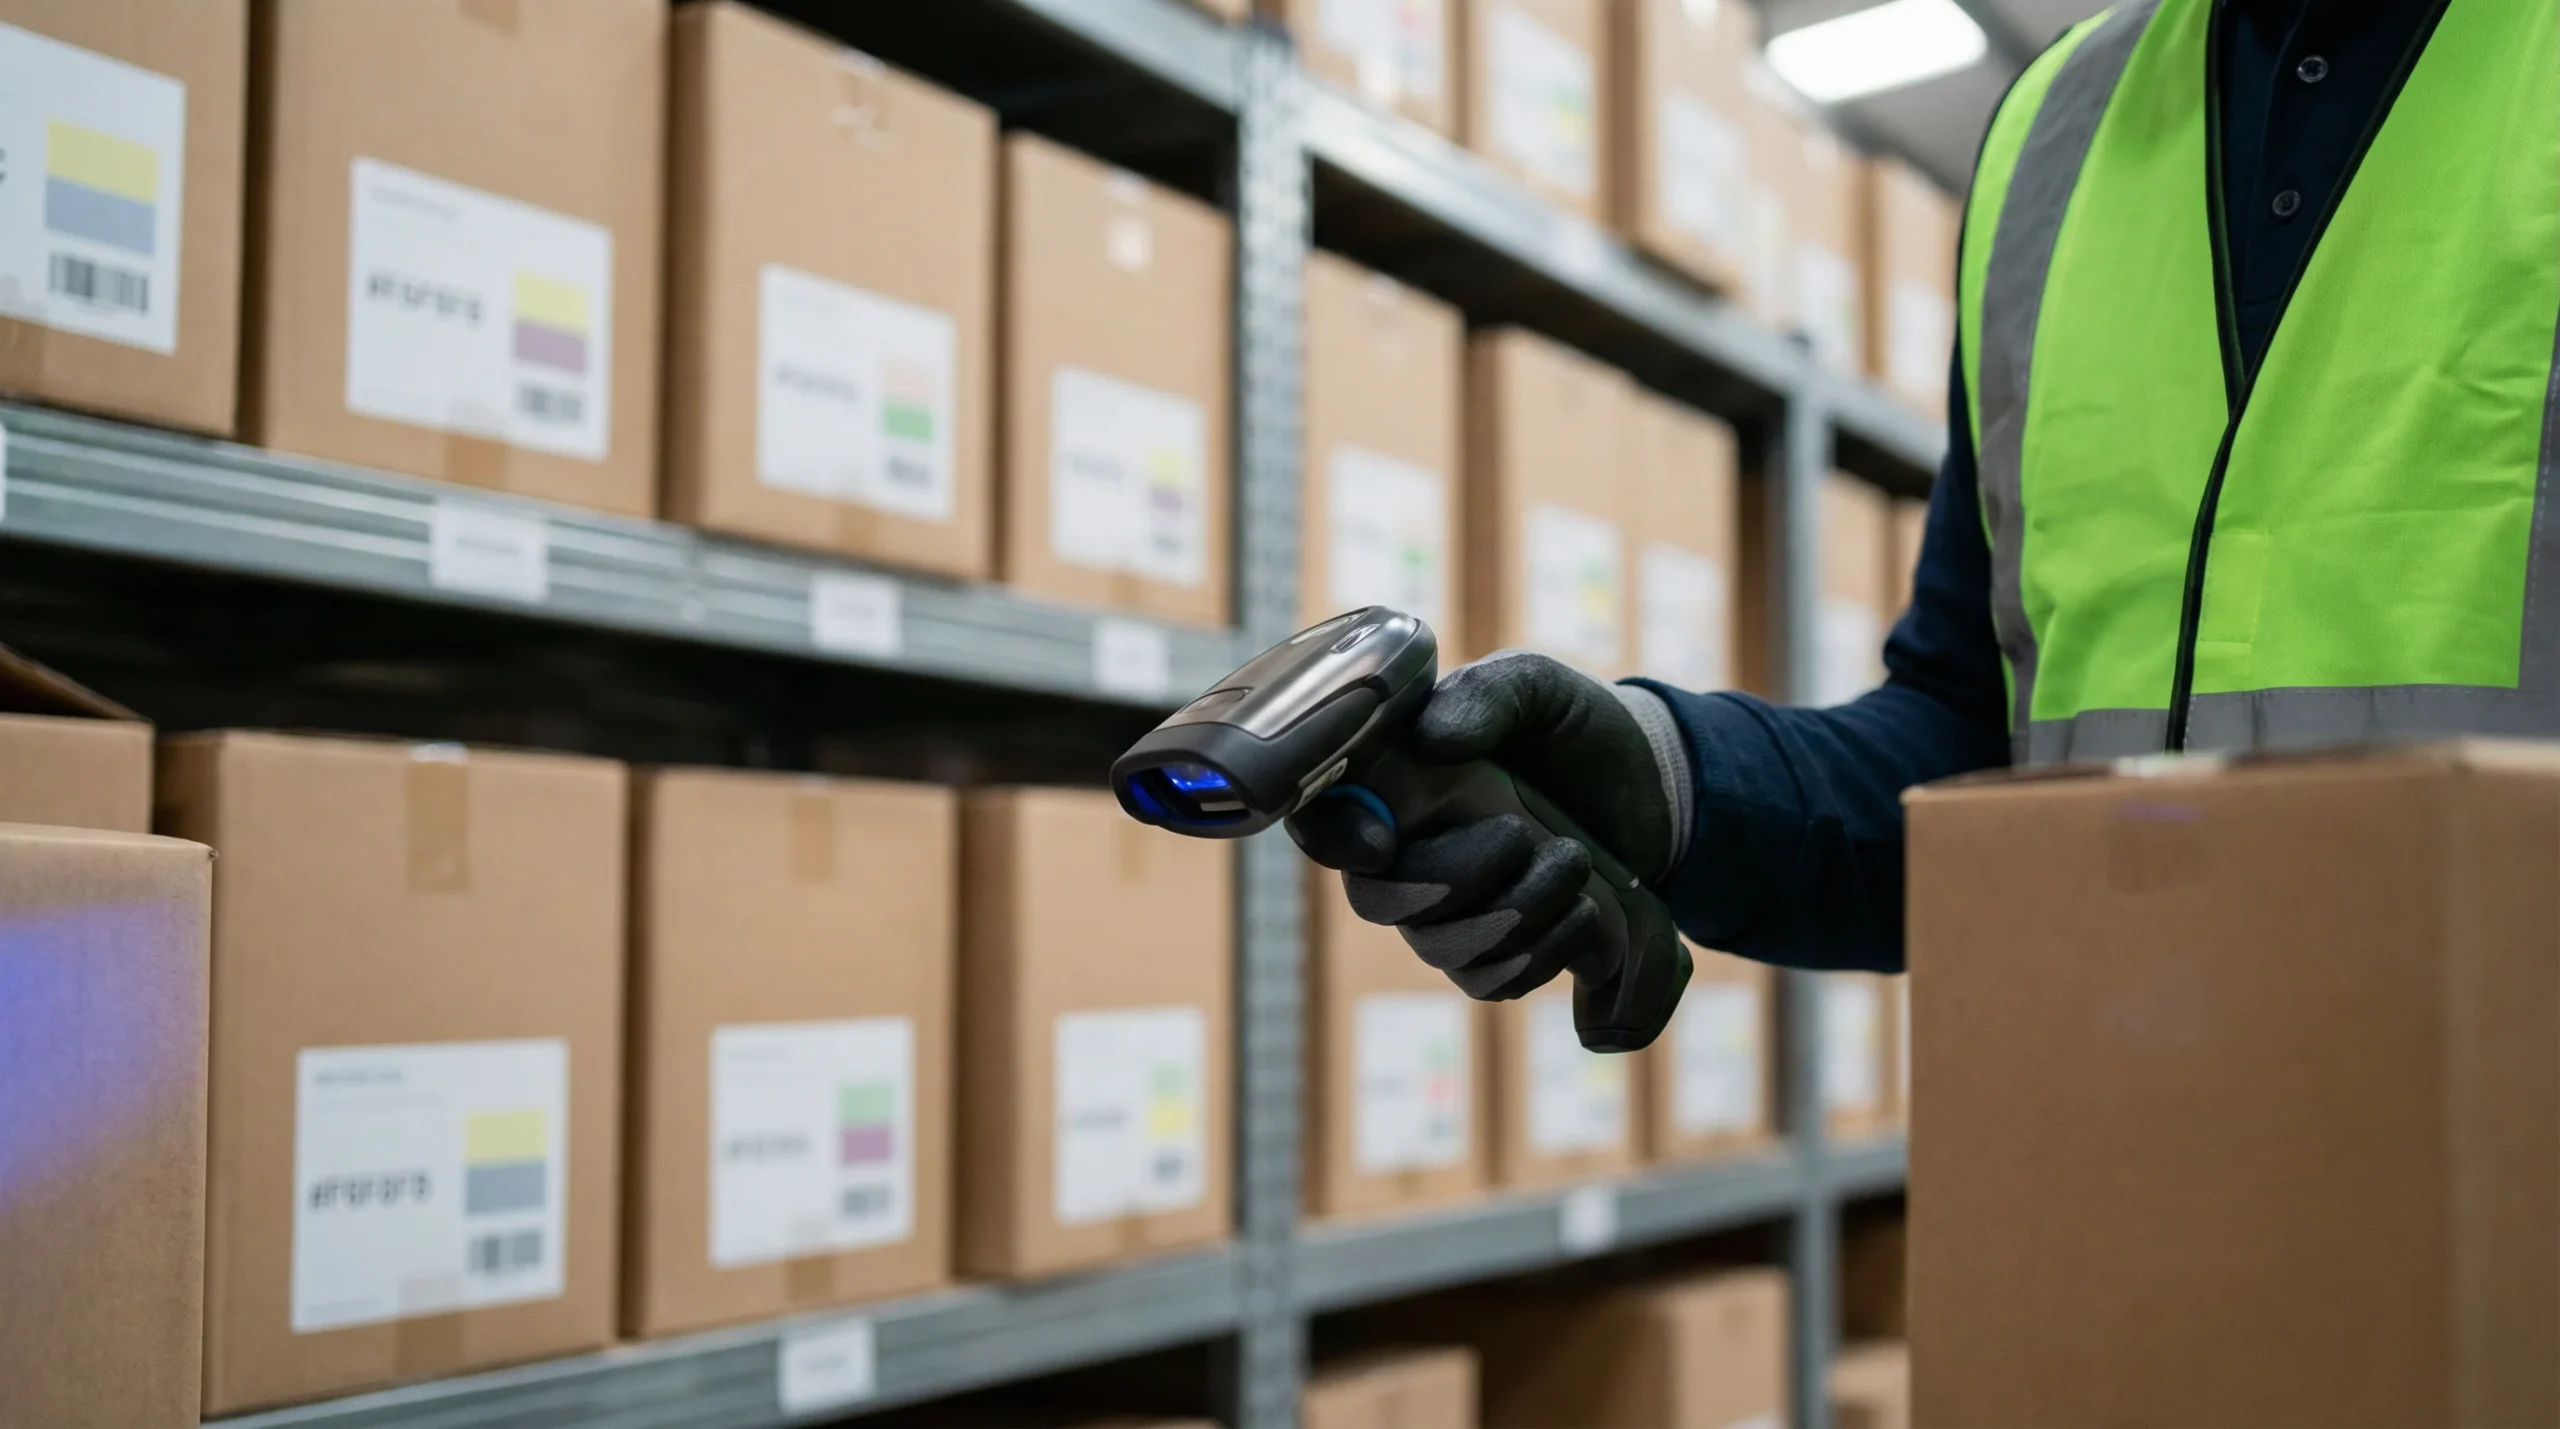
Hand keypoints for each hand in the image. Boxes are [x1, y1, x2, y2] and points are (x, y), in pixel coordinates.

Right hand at [1287, 651, 1684, 1000]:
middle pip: (1378, 900)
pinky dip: (1543, 952)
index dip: (1334, 838)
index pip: (1322, 817)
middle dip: (1456, 879)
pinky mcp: (1495, 951)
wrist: (1655, 789)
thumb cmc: (1577, 727)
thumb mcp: (1539, 688)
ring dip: (1518, 914)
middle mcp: (1406, 850)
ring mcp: (1447, 910)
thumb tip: (1430, 738)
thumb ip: (1487, 696)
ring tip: (1575, 862)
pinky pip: (1490, 980)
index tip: (1383, 844)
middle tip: (1525, 836)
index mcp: (1396, 778)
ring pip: (1441, 949)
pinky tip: (1585, 911)